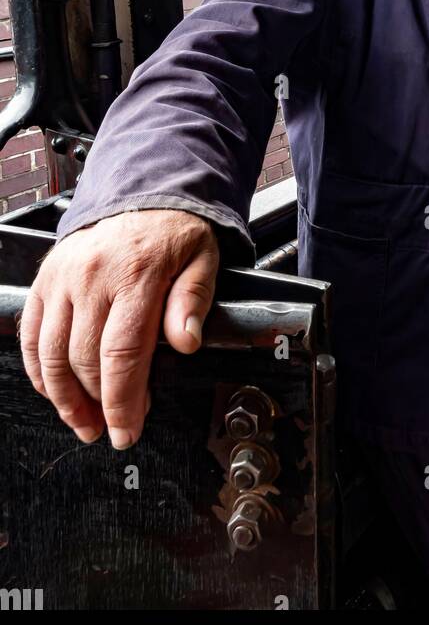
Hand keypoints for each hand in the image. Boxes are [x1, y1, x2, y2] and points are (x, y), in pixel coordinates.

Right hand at [19, 209, 218, 448]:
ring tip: (83, 422)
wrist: (144, 194)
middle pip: (84, 359)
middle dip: (97, 406)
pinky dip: (38, 370)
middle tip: (113, 429)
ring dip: (64, 398)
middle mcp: (92, 276)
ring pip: (51, 353)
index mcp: (136, 274)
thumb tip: (186, 343)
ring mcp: (63, 278)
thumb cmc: (175, 233)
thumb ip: (193, 301)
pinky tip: (55, 391)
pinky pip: (31, 334)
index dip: (122, 401)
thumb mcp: (202, 260)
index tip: (127, 430)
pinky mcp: (45, 280)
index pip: (122, 353)